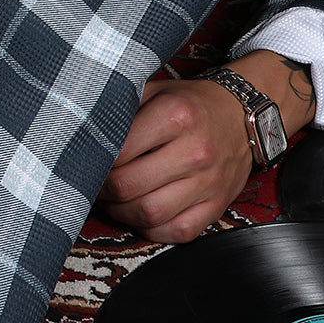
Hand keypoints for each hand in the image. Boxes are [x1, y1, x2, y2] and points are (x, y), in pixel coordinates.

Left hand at [97, 77, 254, 242]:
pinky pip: (176, 232)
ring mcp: (208, 182)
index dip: (96, 161)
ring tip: (116, 199)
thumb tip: (83, 131)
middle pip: (129, 187)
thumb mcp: (155, 91)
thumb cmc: (190, 104)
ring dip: (122, 212)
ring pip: (149, 214)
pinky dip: (152, 228)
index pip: (119, 152)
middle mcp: (195, 150)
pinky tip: (142, 211)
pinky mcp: (217, 205)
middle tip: (97, 184)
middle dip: (104, 190)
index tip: (91, 160)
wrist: (240, 115)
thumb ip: (122, 109)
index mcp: (176, 115)